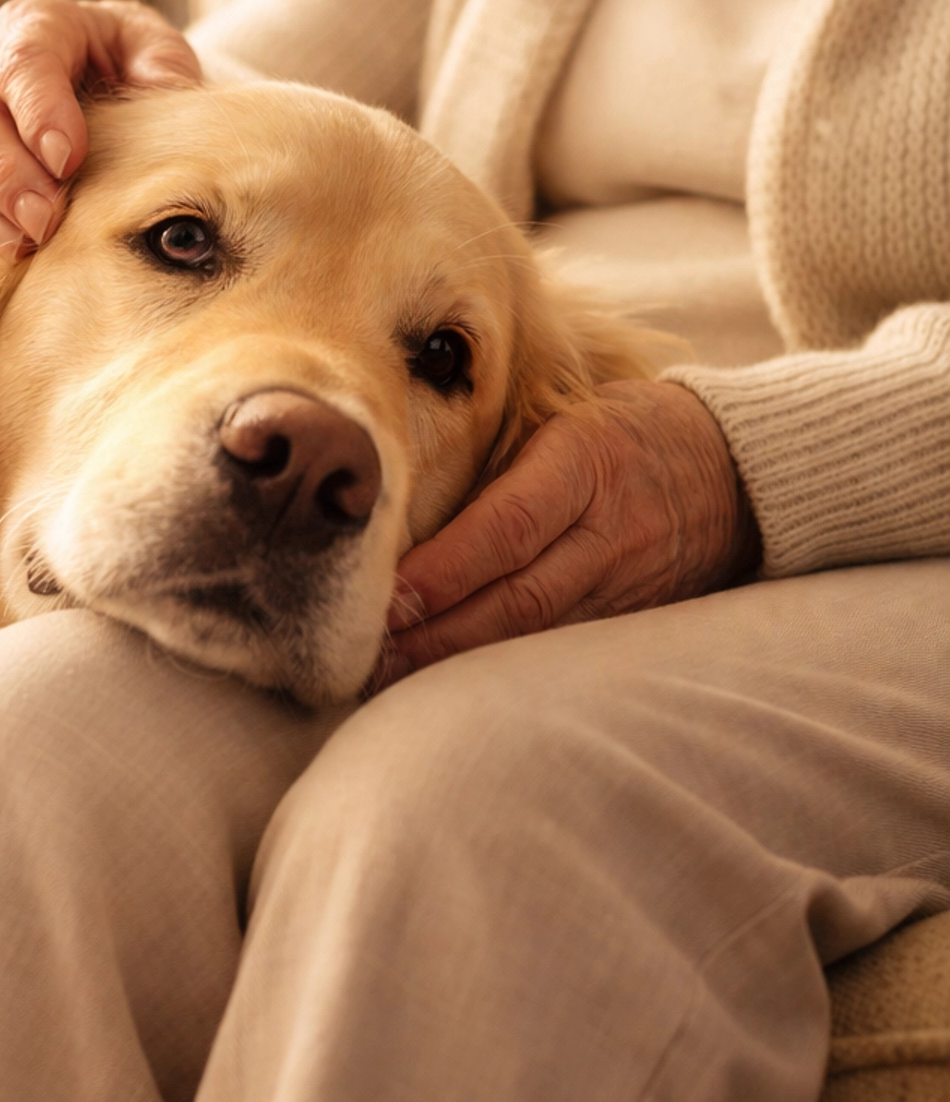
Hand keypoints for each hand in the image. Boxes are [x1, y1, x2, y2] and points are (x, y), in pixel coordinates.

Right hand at [0, 0, 200, 255]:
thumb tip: (157, 96)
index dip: (40, 110)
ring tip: (18, 246)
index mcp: (37, 24)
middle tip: (44, 221)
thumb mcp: (154, 50)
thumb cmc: (126, 66)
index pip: (25, 60)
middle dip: (2, 173)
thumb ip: (163, 67)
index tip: (67, 159)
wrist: (94, 82)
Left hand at [376, 381, 759, 684]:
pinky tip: (449, 683)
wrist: (736, 469)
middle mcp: (609, 531)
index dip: (445, 571)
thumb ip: (496, 460)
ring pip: (536, 636)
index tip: (386, 598)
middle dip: (436, 634)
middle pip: (517, 597)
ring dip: (458, 662)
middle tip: (364, 655)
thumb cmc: (624, 430)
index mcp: (586, 462)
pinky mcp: (635, 620)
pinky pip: (561, 650)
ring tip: (388, 677)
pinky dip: (503, 671)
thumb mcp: (564, 418)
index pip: (507, 527)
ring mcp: (627, 584)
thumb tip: (399, 509)